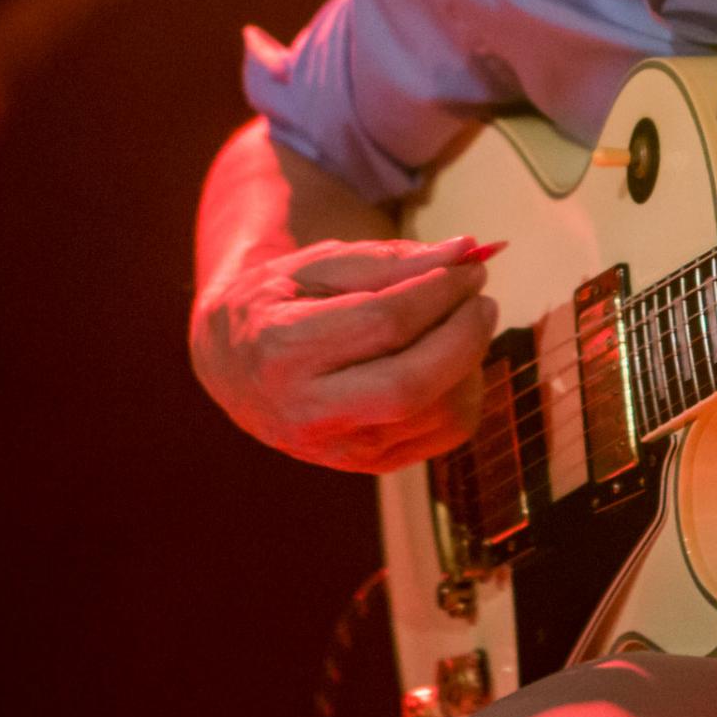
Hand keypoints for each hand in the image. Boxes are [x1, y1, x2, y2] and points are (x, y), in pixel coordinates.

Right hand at [189, 233, 500, 472]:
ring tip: (462, 322)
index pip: (383, 322)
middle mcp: (306, 412)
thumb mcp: (318, 265)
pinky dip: (466, 390)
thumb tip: (465, 250)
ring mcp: (339, 450)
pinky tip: (452, 358)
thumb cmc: (282, 301)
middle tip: (481, 298)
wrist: (235, 366)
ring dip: (470, 361)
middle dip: (464, 335)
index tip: (469, 264)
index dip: (439, 290)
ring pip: (437, 414)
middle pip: (411, 385)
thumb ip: (389, 258)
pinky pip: (445, 434)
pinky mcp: (370, 467)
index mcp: (282, 348)